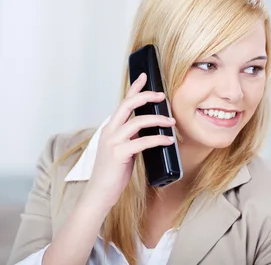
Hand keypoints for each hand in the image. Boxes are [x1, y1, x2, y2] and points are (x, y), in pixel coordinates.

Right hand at [82, 73, 175, 210]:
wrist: (99, 193)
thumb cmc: (112, 173)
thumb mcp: (122, 150)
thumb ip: (131, 137)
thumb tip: (149, 129)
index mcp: (110, 128)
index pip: (123, 102)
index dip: (134, 88)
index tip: (144, 76)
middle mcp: (109, 131)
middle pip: (128, 105)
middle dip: (146, 96)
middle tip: (162, 96)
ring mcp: (113, 142)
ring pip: (137, 121)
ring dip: (157, 119)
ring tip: (171, 121)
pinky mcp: (119, 154)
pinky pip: (142, 142)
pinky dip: (158, 138)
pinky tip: (168, 140)